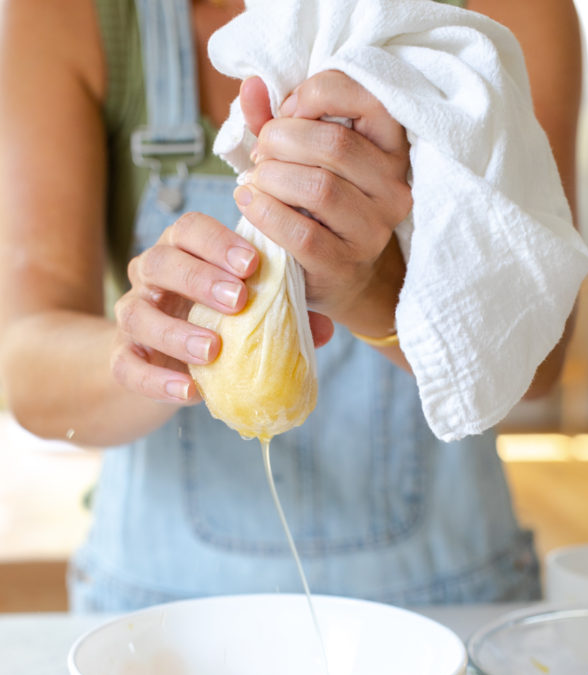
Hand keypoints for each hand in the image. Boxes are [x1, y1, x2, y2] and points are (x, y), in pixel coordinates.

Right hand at [111, 211, 333, 404]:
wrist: (164, 366)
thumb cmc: (214, 326)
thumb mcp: (248, 316)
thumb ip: (284, 316)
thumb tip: (327, 329)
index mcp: (182, 254)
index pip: (189, 230)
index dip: (217, 242)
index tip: (252, 263)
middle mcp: (150, 279)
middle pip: (160, 262)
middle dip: (199, 278)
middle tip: (238, 300)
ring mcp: (132, 318)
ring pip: (138, 314)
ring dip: (176, 331)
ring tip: (213, 350)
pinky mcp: (122, 359)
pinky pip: (128, 368)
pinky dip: (157, 381)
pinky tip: (190, 392)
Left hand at [237, 72, 411, 331]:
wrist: (339, 274)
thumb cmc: (317, 203)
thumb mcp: (302, 153)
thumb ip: (277, 118)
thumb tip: (251, 85)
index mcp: (391, 148)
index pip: (365, 98)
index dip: (316, 94)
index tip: (286, 111)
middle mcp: (393, 188)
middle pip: (335, 145)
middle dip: (282, 140)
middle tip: (261, 152)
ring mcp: (373, 230)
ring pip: (320, 188)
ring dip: (272, 177)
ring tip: (255, 180)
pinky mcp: (345, 264)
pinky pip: (302, 233)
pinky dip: (266, 212)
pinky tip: (249, 203)